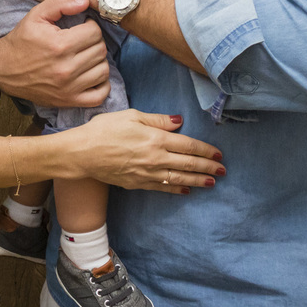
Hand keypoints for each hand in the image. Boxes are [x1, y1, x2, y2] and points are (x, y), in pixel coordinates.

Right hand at [0, 0, 111, 107]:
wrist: (4, 69)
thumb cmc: (22, 40)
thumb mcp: (36, 15)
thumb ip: (60, 3)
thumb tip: (85, 2)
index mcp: (60, 45)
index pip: (95, 32)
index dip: (91, 26)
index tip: (82, 27)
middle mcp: (66, 68)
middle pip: (100, 50)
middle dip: (95, 41)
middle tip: (84, 40)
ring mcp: (69, 88)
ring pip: (103, 71)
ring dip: (98, 61)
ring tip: (87, 55)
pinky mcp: (69, 101)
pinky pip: (99, 96)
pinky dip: (102, 85)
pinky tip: (92, 74)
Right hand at [69, 110, 224, 194]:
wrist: (82, 153)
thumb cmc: (104, 129)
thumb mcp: (132, 116)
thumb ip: (157, 120)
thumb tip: (179, 122)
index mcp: (155, 139)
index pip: (187, 146)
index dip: (205, 150)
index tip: (218, 154)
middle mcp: (155, 158)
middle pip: (187, 164)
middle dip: (207, 167)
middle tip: (223, 171)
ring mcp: (147, 174)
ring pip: (178, 178)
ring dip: (197, 181)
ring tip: (212, 183)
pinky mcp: (137, 183)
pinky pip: (162, 188)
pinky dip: (176, 189)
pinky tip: (186, 190)